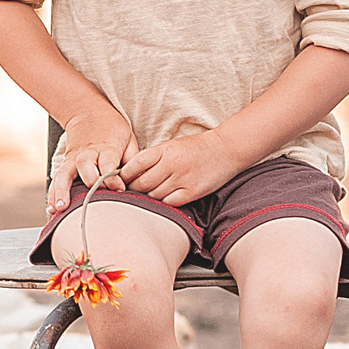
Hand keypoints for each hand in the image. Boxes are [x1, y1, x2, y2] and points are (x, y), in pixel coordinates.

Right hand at [48, 112, 136, 214]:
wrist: (87, 111)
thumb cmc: (113, 129)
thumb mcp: (128, 138)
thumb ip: (132, 160)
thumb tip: (137, 182)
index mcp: (107, 147)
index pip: (108, 164)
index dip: (113, 178)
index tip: (120, 190)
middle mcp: (87, 153)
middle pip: (85, 167)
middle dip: (90, 184)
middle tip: (94, 200)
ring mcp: (73, 159)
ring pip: (65, 174)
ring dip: (62, 191)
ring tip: (60, 208)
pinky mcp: (65, 164)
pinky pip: (57, 179)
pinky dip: (53, 194)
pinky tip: (51, 210)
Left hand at [118, 129, 250, 205]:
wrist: (225, 149)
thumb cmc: (195, 147)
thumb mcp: (171, 146)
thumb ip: (153, 157)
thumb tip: (132, 171)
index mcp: (164, 151)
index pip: (135, 164)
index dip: (125, 174)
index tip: (122, 179)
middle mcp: (171, 165)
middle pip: (142, 183)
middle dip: (134, 188)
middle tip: (133, 190)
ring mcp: (182, 179)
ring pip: (155, 195)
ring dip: (149, 196)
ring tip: (150, 194)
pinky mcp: (193, 191)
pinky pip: (170, 202)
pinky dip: (164, 202)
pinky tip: (165, 198)